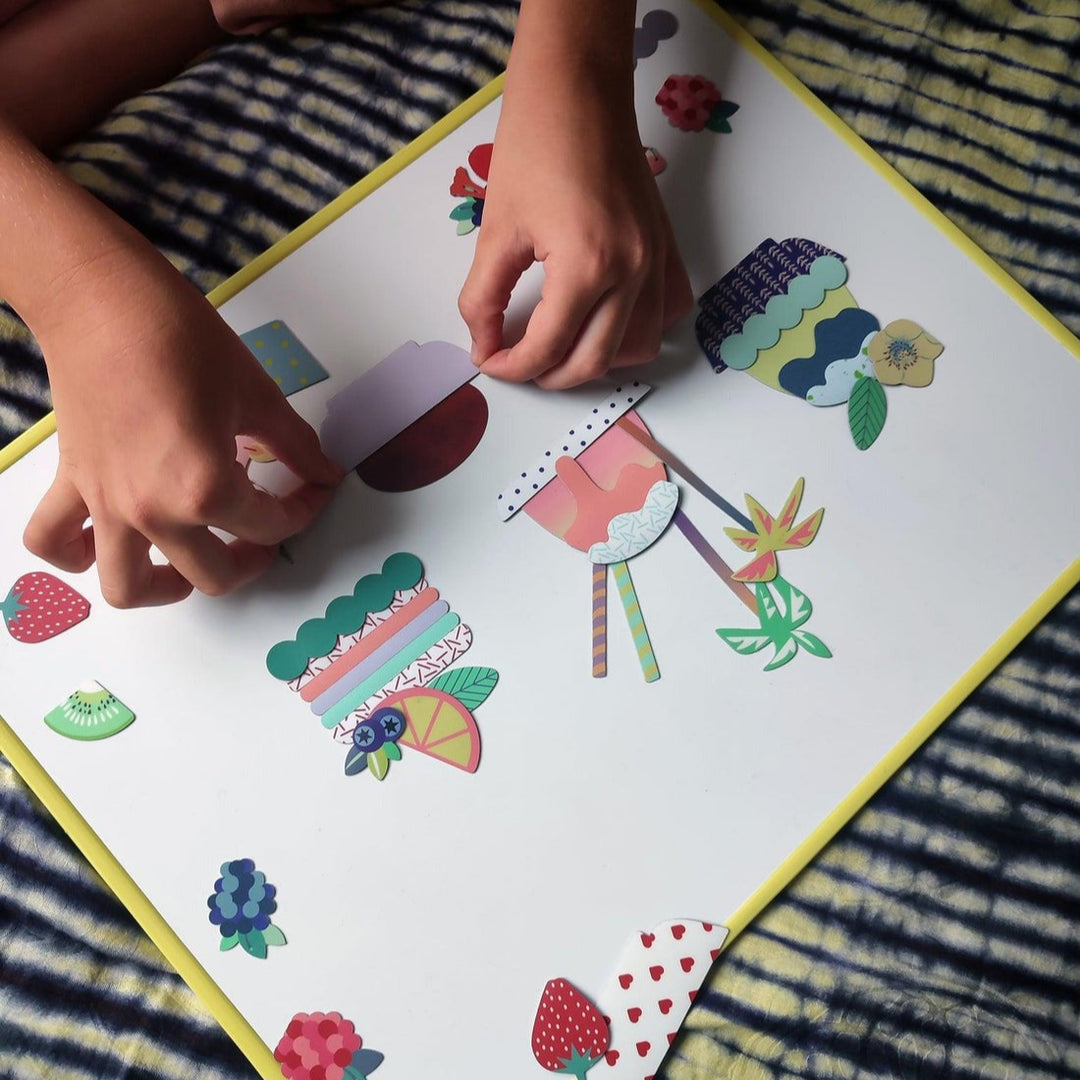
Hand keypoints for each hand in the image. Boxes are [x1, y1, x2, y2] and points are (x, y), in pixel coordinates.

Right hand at [24, 242, 340, 606]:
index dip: (304, 511)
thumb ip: (294, 445)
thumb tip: (322, 471)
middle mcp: (152, 510)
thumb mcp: (256, 393)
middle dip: (251, 559)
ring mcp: (106, 503)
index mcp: (204, 489)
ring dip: (164, 589)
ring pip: (127, 587)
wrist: (102, 300)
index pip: (269, 526)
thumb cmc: (178, 337)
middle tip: (268, 529)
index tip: (315, 490)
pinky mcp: (73, 483)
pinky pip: (54, 543)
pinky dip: (77, 557)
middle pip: (212, 575)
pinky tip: (109, 542)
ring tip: (192, 563)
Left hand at [458, 12, 691, 389]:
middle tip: (517, 362)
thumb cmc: (535, 144)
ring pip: (639, 347)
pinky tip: (607, 320)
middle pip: (594, 362)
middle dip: (549, 374)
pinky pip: (668, 311)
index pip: (548, 348)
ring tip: (562, 346)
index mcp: (588, 266)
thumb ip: (483, 298)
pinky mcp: (667, 246)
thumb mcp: (497, 229)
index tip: (487, 360)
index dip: (510, 366)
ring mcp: (656, 260)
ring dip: (598, 360)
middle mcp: (633, 271)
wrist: (580, 89)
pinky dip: (640, 330)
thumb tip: (483, 344)